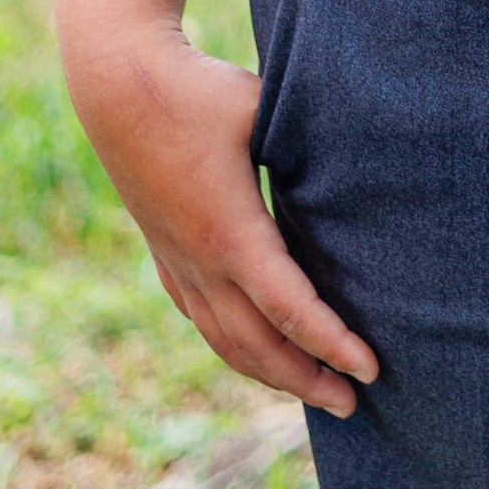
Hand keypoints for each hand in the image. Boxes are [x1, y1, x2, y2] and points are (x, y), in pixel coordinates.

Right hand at [65, 19, 377, 415]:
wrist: (117, 84)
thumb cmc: (201, 91)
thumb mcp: (267, 113)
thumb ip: (312, 148)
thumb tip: (367, 167)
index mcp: (232, 234)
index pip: (291, 310)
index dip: (333, 345)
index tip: (371, 369)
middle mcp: (201, 261)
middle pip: (260, 346)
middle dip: (308, 380)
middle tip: (355, 404)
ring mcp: (178, 262)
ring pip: (225, 341)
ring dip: (271, 374)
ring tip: (315, 392)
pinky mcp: (165, 253)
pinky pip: (202, 319)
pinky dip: (234, 348)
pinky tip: (255, 355)